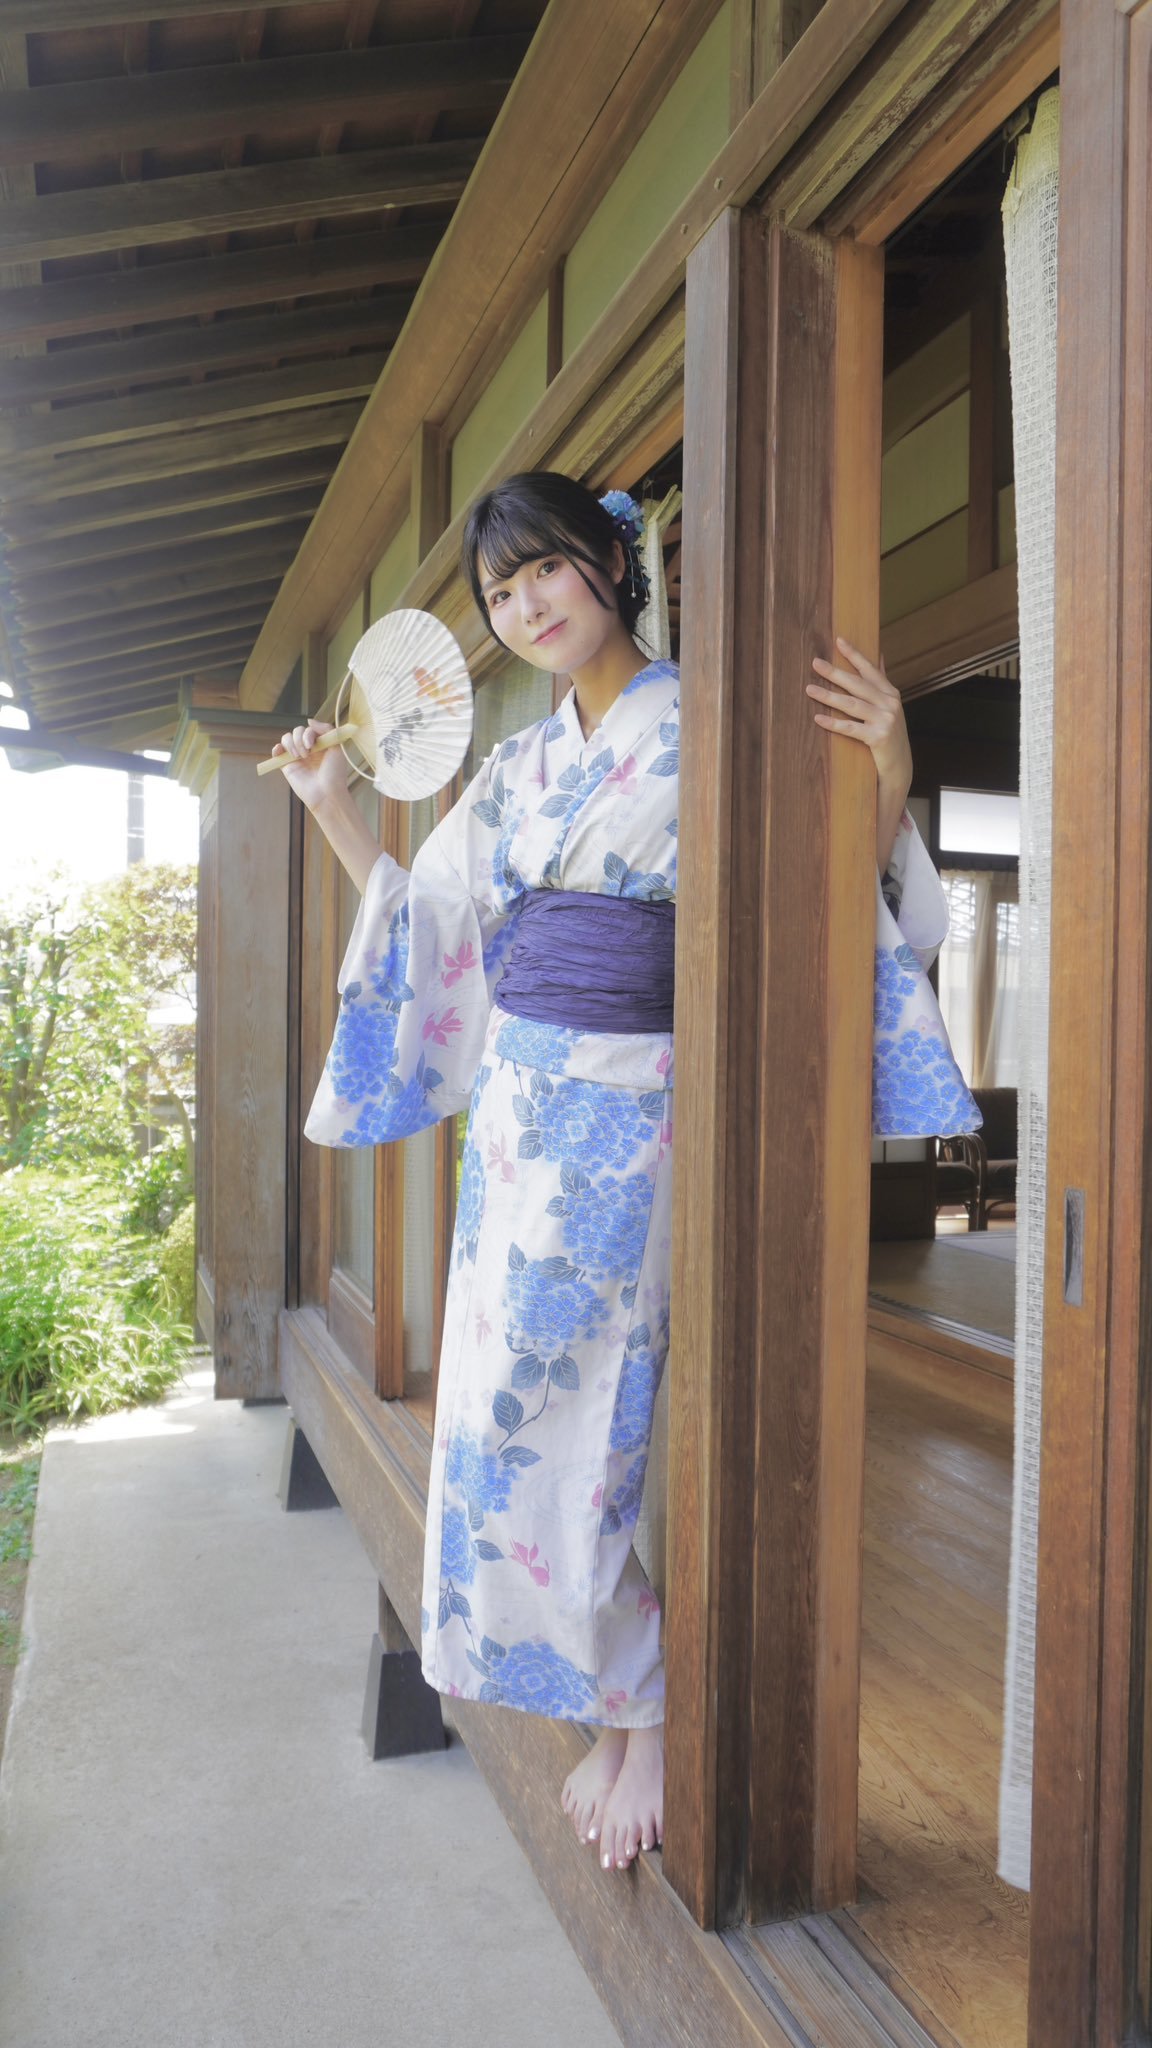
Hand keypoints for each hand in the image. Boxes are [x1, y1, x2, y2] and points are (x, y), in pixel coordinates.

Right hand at [269, 718, 349, 813]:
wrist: (326, 794)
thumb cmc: (335, 773)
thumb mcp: (337, 748)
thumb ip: (326, 729)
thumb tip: (309, 720)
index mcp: (320, 744)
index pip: (309, 729)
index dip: (308, 733)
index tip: (313, 745)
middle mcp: (308, 749)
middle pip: (296, 731)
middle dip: (299, 739)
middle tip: (307, 753)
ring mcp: (297, 757)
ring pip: (286, 739)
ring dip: (290, 743)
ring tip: (298, 756)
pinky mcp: (287, 766)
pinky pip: (277, 753)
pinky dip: (276, 748)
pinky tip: (280, 751)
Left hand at [806, 636, 910, 784]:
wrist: (899, 766)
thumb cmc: (889, 735)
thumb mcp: (889, 707)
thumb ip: (881, 683)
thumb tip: (879, 656)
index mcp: (891, 693)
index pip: (870, 670)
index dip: (855, 655)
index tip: (839, 641)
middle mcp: (890, 703)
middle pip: (857, 684)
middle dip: (835, 673)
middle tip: (816, 663)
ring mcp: (885, 720)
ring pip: (851, 704)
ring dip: (829, 696)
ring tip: (810, 689)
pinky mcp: (878, 737)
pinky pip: (851, 728)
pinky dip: (833, 723)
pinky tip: (818, 718)